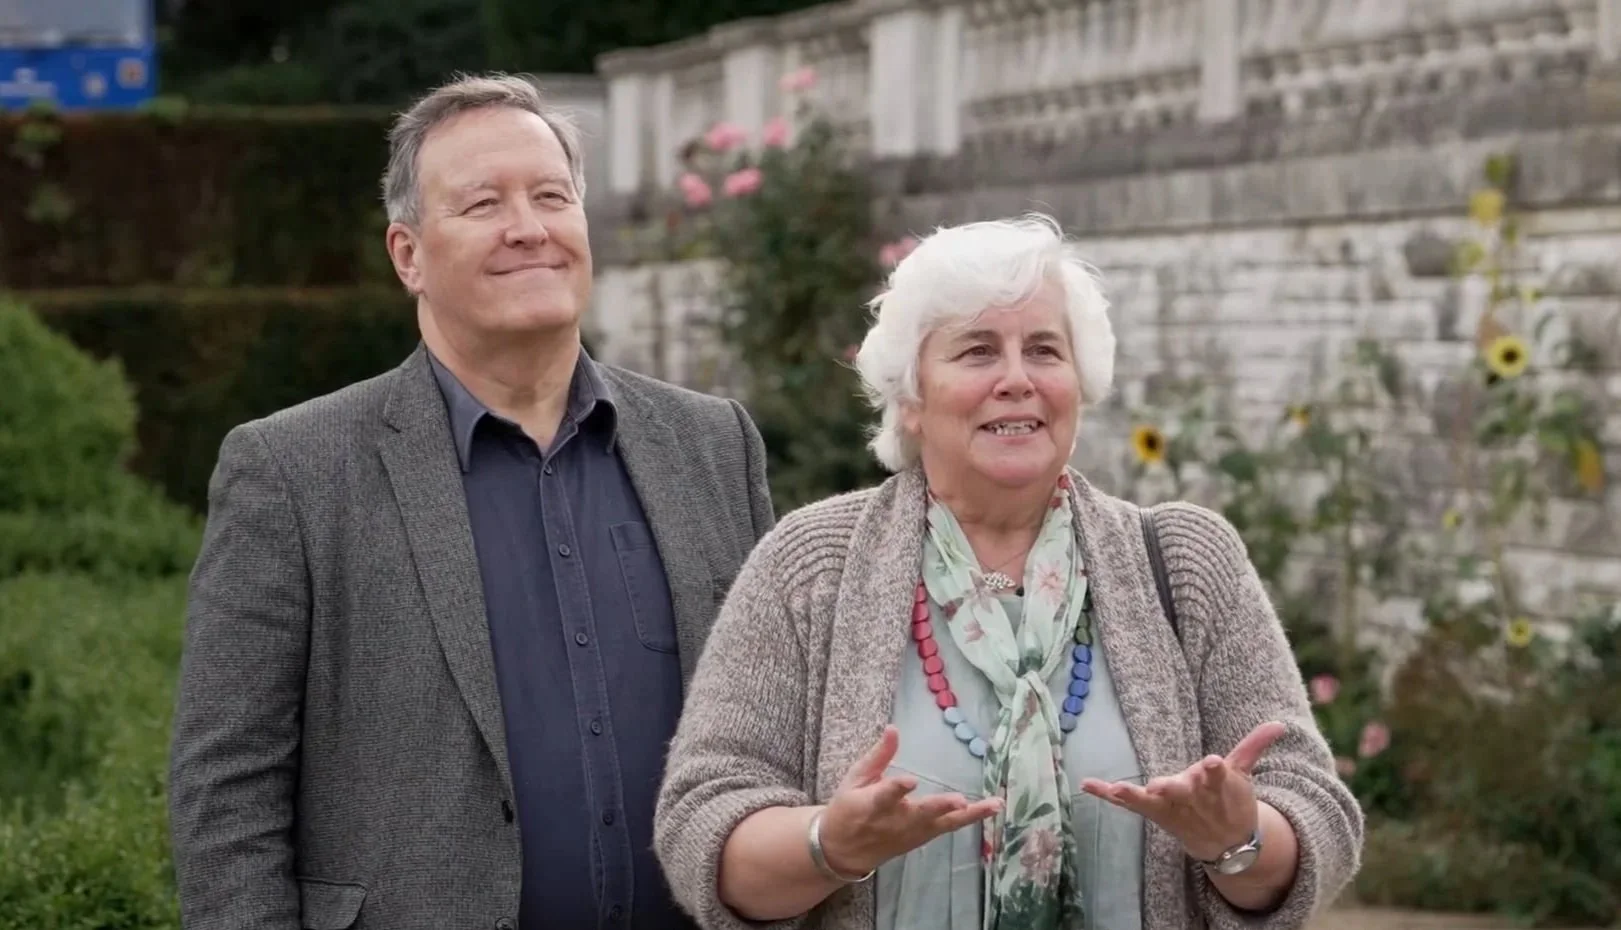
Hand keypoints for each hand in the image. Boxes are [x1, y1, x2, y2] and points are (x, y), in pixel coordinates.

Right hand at [817, 725, 1002, 876]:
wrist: (844, 851)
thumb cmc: (847, 808)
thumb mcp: (855, 779)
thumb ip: (878, 756)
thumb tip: (893, 729)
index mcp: (872, 805)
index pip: (885, 796)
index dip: (897, 788)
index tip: (910, 781)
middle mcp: (895, 822)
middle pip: (921, 815)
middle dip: (940, 808)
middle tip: (959, 801)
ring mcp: (912, 833)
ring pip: (943, 824)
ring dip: (970, 815)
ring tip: (994, 804)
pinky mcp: (923, 838)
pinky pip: (949, 828)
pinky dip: (970, 819)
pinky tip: (990, 808)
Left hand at [1080, 721, 1285, 861]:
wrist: (1227, 844)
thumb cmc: (1233, 801)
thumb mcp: (1245, 773)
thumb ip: (1254, 746)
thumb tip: (1279, 724)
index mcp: (1217, 784)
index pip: (1217, 775)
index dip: (1214, 770)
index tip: (1212, 763)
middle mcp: (1192, 796)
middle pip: (1182, 791)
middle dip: (1174, 788)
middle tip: (1163, 785)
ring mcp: (1170, 805)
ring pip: (1151, 800)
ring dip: (1134, 794)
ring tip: (1118, 788)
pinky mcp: (1153, 810)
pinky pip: (1127, 803)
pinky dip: (1106, 795)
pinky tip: (1087, 784)